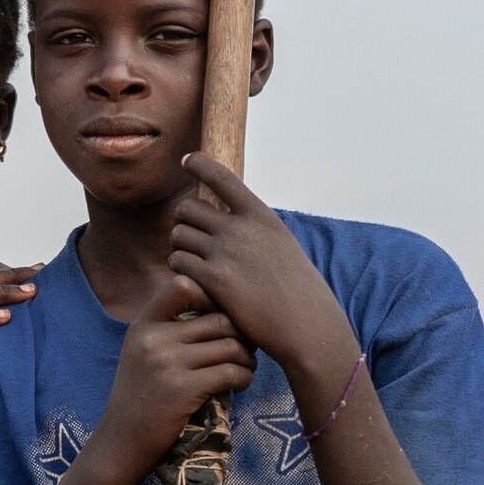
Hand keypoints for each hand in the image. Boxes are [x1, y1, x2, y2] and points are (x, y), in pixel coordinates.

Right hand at [90, 285, 254, 484]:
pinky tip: (242, 383)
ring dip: (247, 357)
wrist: (121, 442)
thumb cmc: (138, 397)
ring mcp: (169, 364)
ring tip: (246, 367)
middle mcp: (154, 339)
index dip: (210, 295)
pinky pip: (231, 372)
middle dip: (241, 332)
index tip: (219, 317)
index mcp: (143, 325)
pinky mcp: (185, 390)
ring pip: (230, 345)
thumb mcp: (140, 353)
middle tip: (247, 347)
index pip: (182, 285)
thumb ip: (167, 328)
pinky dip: (244, 377)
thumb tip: (217, 308)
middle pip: (218, 318)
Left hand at [169, 154, 357, 383]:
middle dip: (183, 222)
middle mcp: (240, 228)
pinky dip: (179, 269)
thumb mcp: (281, 247)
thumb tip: (228, 221)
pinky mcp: (213, 279)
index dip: (200, 164)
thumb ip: (254, 231)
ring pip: (178, 235)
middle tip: (189, 238)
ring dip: (178, 248)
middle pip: (188, 208)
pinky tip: (190, 280)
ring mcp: (225, 252)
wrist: (305, 324)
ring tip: (189, 263)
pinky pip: (178, 262)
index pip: (222, 177)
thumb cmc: (296, 291)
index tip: (188, 159)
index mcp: (259, 215)